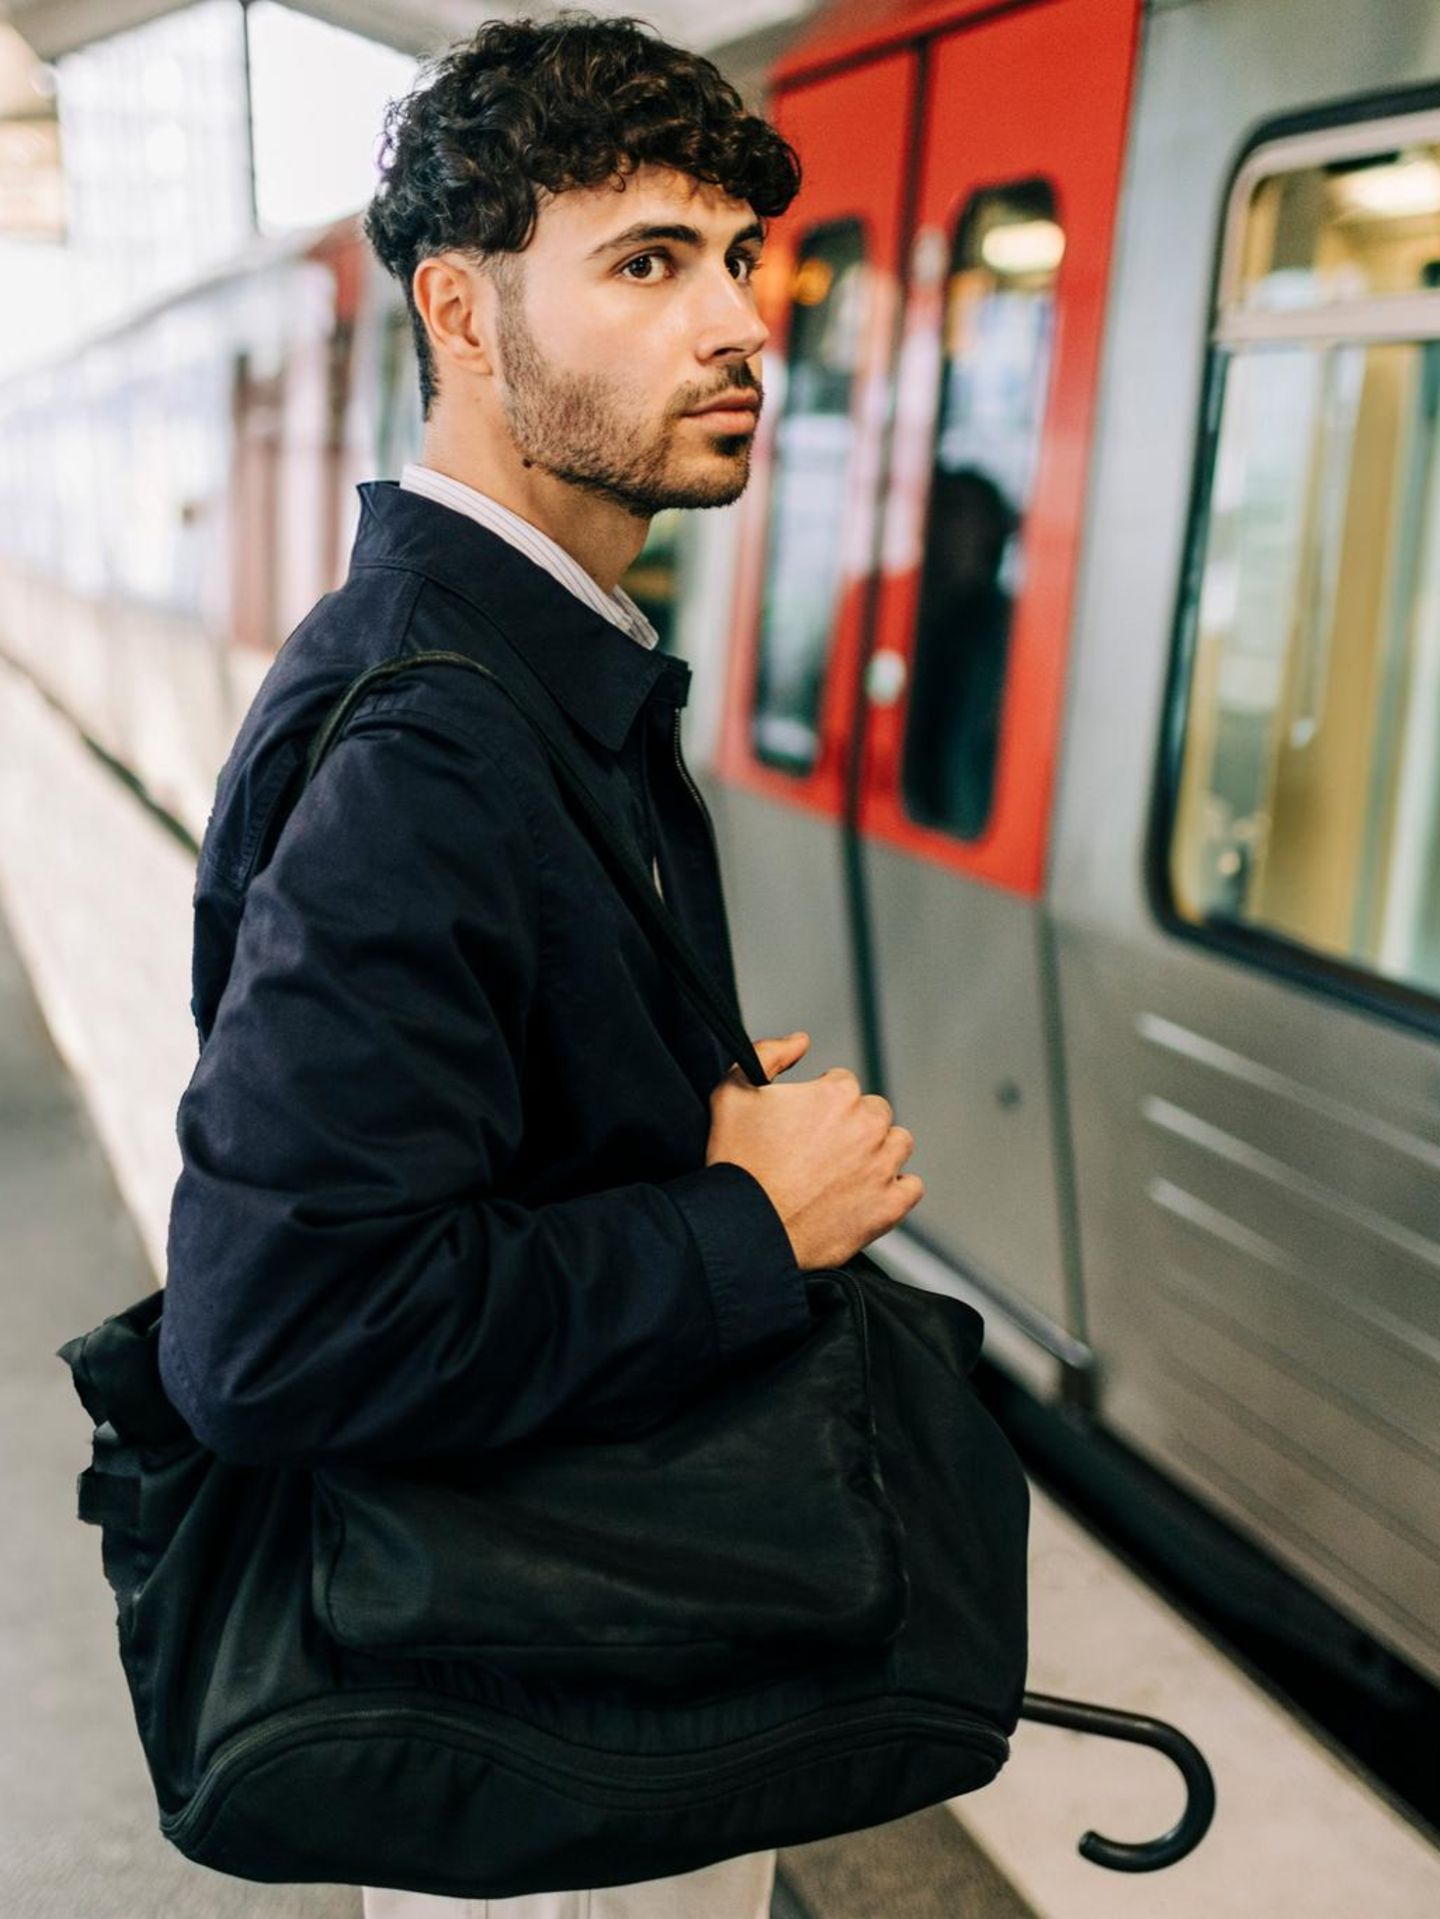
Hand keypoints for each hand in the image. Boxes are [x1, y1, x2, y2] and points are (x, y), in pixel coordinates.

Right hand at [706, 1032, 923, 1269]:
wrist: (744, 1228)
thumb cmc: (736, 1162)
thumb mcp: (732, 1092)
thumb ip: (768, 1053)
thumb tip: (801, 1040)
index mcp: (836, 1094)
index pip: (843, 1083)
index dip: (821, 1101)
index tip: (804, 1123)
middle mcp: (867, 1125)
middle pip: (874, 1111)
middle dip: (852, 1124)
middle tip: (820, 1149)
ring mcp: (882, 1167)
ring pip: (897, 1144)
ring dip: (878, 1151)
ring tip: (844, 1171)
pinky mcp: (888, 1206)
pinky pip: (912, 1187)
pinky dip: (895, 1188)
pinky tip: (867, 1193)